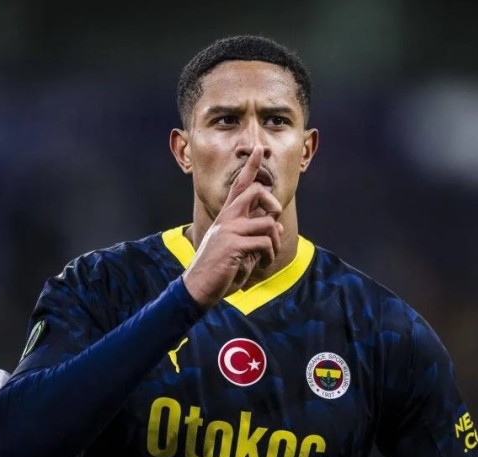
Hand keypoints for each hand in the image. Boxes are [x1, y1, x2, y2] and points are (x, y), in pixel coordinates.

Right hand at [182, 146, 283, 307]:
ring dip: (276, 242)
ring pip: (269, 222)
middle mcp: (227, 218)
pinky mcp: (233, 244)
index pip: (239, 185)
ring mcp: (229, 229)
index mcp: (227, 216)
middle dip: (273, 202)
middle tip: (274, 217)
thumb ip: (256, 233)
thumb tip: (278, 225)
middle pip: (256, 191)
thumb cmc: (220, 268)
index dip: (250, 166)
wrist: (199, 286)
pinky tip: (261, 265)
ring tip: (268, 255)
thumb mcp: (240, 247)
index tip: (257, 149)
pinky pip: (265, 242)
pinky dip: (269, 255)